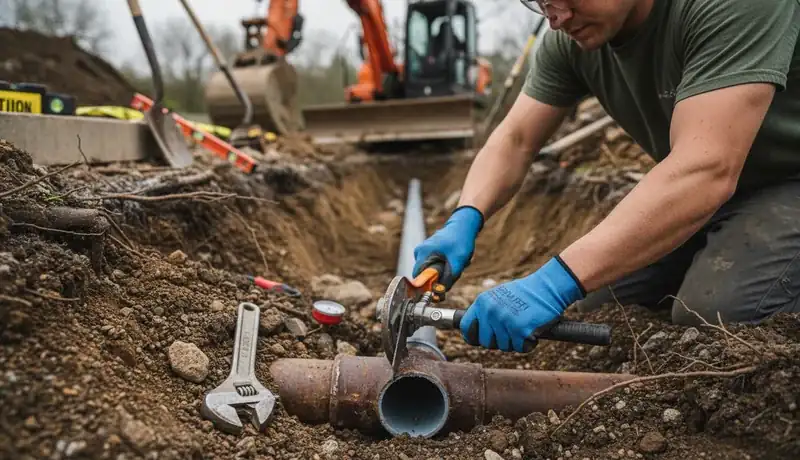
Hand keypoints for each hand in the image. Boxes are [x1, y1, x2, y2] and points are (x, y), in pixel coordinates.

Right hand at [413, 206, 483, 288]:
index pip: (417, 277)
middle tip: (453, 272)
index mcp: (423, 253)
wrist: (463, 225)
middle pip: (424, 275)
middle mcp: (419, 251)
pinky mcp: (428, 250)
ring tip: (455, 263)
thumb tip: (439, 293)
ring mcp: (423, 250)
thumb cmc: (460, 240)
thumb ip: (448, 279)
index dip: (425, 286)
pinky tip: (453, 259)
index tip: (437, 290)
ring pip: (430, 270)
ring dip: (443, 271)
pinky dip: (444, 265)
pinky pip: (433, 264)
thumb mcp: (457, 262)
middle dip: (439, 278)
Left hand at [459, 256, 585, 351]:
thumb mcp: (498, 296)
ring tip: (523, 326)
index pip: (466, 326)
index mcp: (482, 302)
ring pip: (504, 347)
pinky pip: (521, 348)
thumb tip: (472, 331)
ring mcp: (505, 321)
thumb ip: (485, 311)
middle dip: (498, 342)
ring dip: (515, 342)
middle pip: (486, 342)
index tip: (479, 340)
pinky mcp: (521, 330)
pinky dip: (528, 344)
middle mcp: (491, 312)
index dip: (472, 337)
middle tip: (510, 332)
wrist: (547, 288)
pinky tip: (532, 330)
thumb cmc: (525, 293)